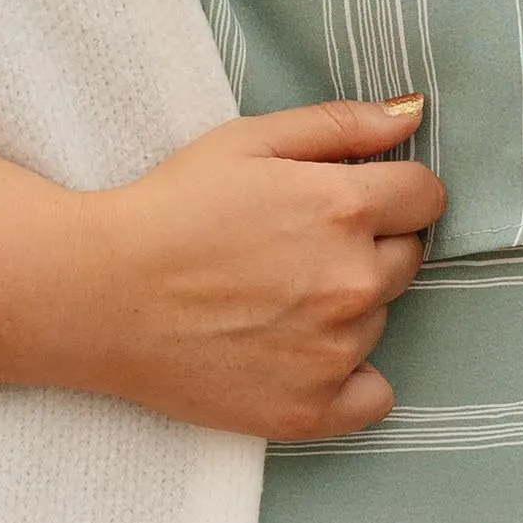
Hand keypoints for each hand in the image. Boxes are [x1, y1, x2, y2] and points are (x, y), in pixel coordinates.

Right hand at [0, 92, 444, 438]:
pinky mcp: (311, 409)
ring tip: (270, 299)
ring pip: (381, 320)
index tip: (351, 203)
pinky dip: (348, 380)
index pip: (427, 197)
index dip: (392, 194)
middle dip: (367, 247)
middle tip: (293, 251)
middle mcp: (353, 280)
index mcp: (345, 206)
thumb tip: (414, 114)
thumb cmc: (166, 209)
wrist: (96, 297)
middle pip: (407, 258)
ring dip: (346, 309)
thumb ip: (341, 125)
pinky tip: (297, 356)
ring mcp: (335, 350)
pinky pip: (374, 395)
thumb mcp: (247, 140)